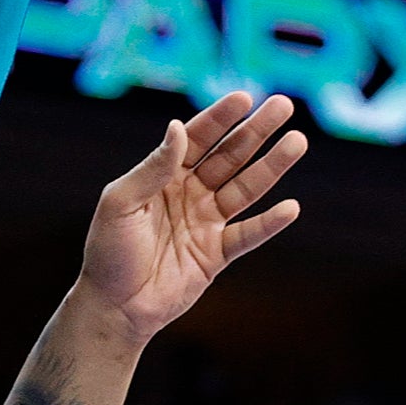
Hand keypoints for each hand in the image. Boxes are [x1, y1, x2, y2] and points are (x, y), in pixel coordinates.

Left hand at [77, 91, 305, 339]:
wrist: (113, 307)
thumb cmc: (108, 252)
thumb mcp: (121, 204)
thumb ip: (152, 169)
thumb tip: (178, 127)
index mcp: (163, 177)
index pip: (197, 139)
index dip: (220, 118)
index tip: (244, 97)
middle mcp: (189, 194)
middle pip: (229, 156)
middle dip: (256, 131)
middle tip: (284, 106)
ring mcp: (206, 223)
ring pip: (245, 189)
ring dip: (272, 167)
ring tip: (297, 142)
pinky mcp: (216, 255)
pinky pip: (248, 235)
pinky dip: (268, 223)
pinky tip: (290, 207)